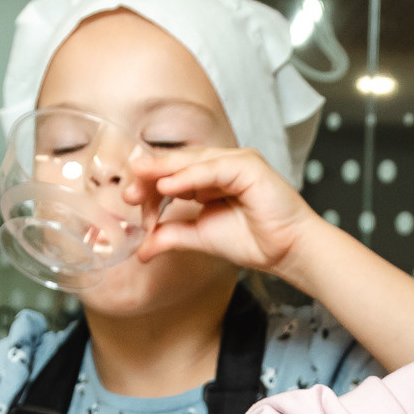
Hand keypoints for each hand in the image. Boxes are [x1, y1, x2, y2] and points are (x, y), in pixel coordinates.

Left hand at [125, 144, 325, 279]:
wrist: (285, 252)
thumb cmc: (253, 241)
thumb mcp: (199, 236)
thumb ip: (170, 237)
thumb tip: (141, 251)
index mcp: (209, 178)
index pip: (171, 173)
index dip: (149, 185)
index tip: (129, 201)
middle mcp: (221, 165)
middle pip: (178, 163)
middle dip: (151, 176)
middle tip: (127, 190)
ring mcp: (236, 161)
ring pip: (193, 161)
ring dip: (165, 172)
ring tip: (141, 182)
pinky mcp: (249, 166)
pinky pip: (213, 169)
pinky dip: (189, 177)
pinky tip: (169, 187)